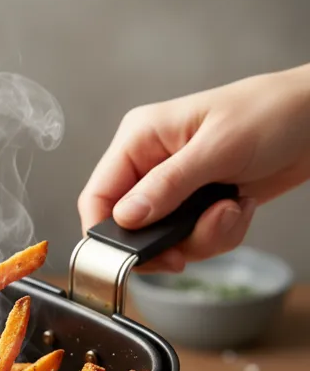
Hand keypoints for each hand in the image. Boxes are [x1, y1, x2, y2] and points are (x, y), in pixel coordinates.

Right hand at [78, 64, 309, 271]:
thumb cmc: (271, 113)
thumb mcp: (217, 149)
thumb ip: (168, 186)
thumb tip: (126, 217)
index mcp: (140, 139)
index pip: (98, 194)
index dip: (105, 232)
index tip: (129, 257)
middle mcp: (149, 164)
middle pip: (130, 226)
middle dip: (167, 240)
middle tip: (189, 246)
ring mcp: (173, 187)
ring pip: (164, 239)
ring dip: (201, 237)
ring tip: (231, 209)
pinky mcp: (195, 203)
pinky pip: (192, 239)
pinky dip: (218, 234)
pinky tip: (238, 207)